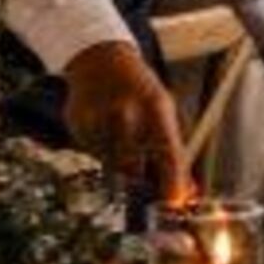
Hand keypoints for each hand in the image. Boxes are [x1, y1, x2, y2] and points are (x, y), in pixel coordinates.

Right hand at [65, 38, 189, 200]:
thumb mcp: (164, 111)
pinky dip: (101, 151)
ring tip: (123, 139)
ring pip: (110, 164)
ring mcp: (97, 118)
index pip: (167, 152)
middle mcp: (125, 112)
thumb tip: (187, 193)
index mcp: (155, 106)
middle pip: (132, 167)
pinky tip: (105, 131)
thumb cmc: (141, 90)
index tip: (174, 202)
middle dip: (140, 179)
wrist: (101, 62)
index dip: (172, 181)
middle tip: (144, 177)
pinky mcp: (76, 124)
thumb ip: (175, 152)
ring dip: (119, 164)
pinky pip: (92, 154)